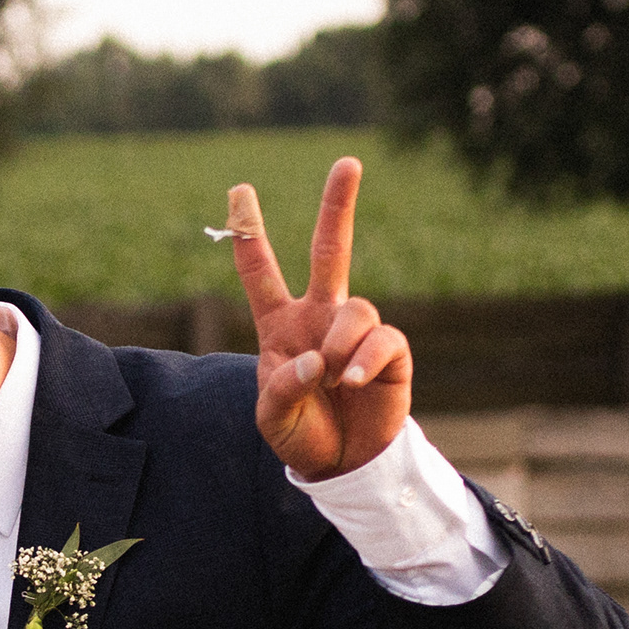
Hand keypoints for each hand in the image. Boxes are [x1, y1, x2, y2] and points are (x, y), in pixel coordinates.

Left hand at [224, 158, 411, 478]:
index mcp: (280, 326)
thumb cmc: (301, 433)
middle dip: (337, 206)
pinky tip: (352, 382)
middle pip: (331, 251)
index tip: (238, 191)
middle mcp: (320, 318)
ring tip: (333, 379)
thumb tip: (316, 360)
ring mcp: (356, 332)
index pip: (261, 274)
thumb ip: (283, 387)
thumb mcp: (272, 417)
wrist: (343, 465)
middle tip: (348, 163)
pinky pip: (382, 339)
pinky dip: (364, 360)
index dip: (248, 236)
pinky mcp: (390, 352)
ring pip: (357, 309)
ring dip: (340, 344)